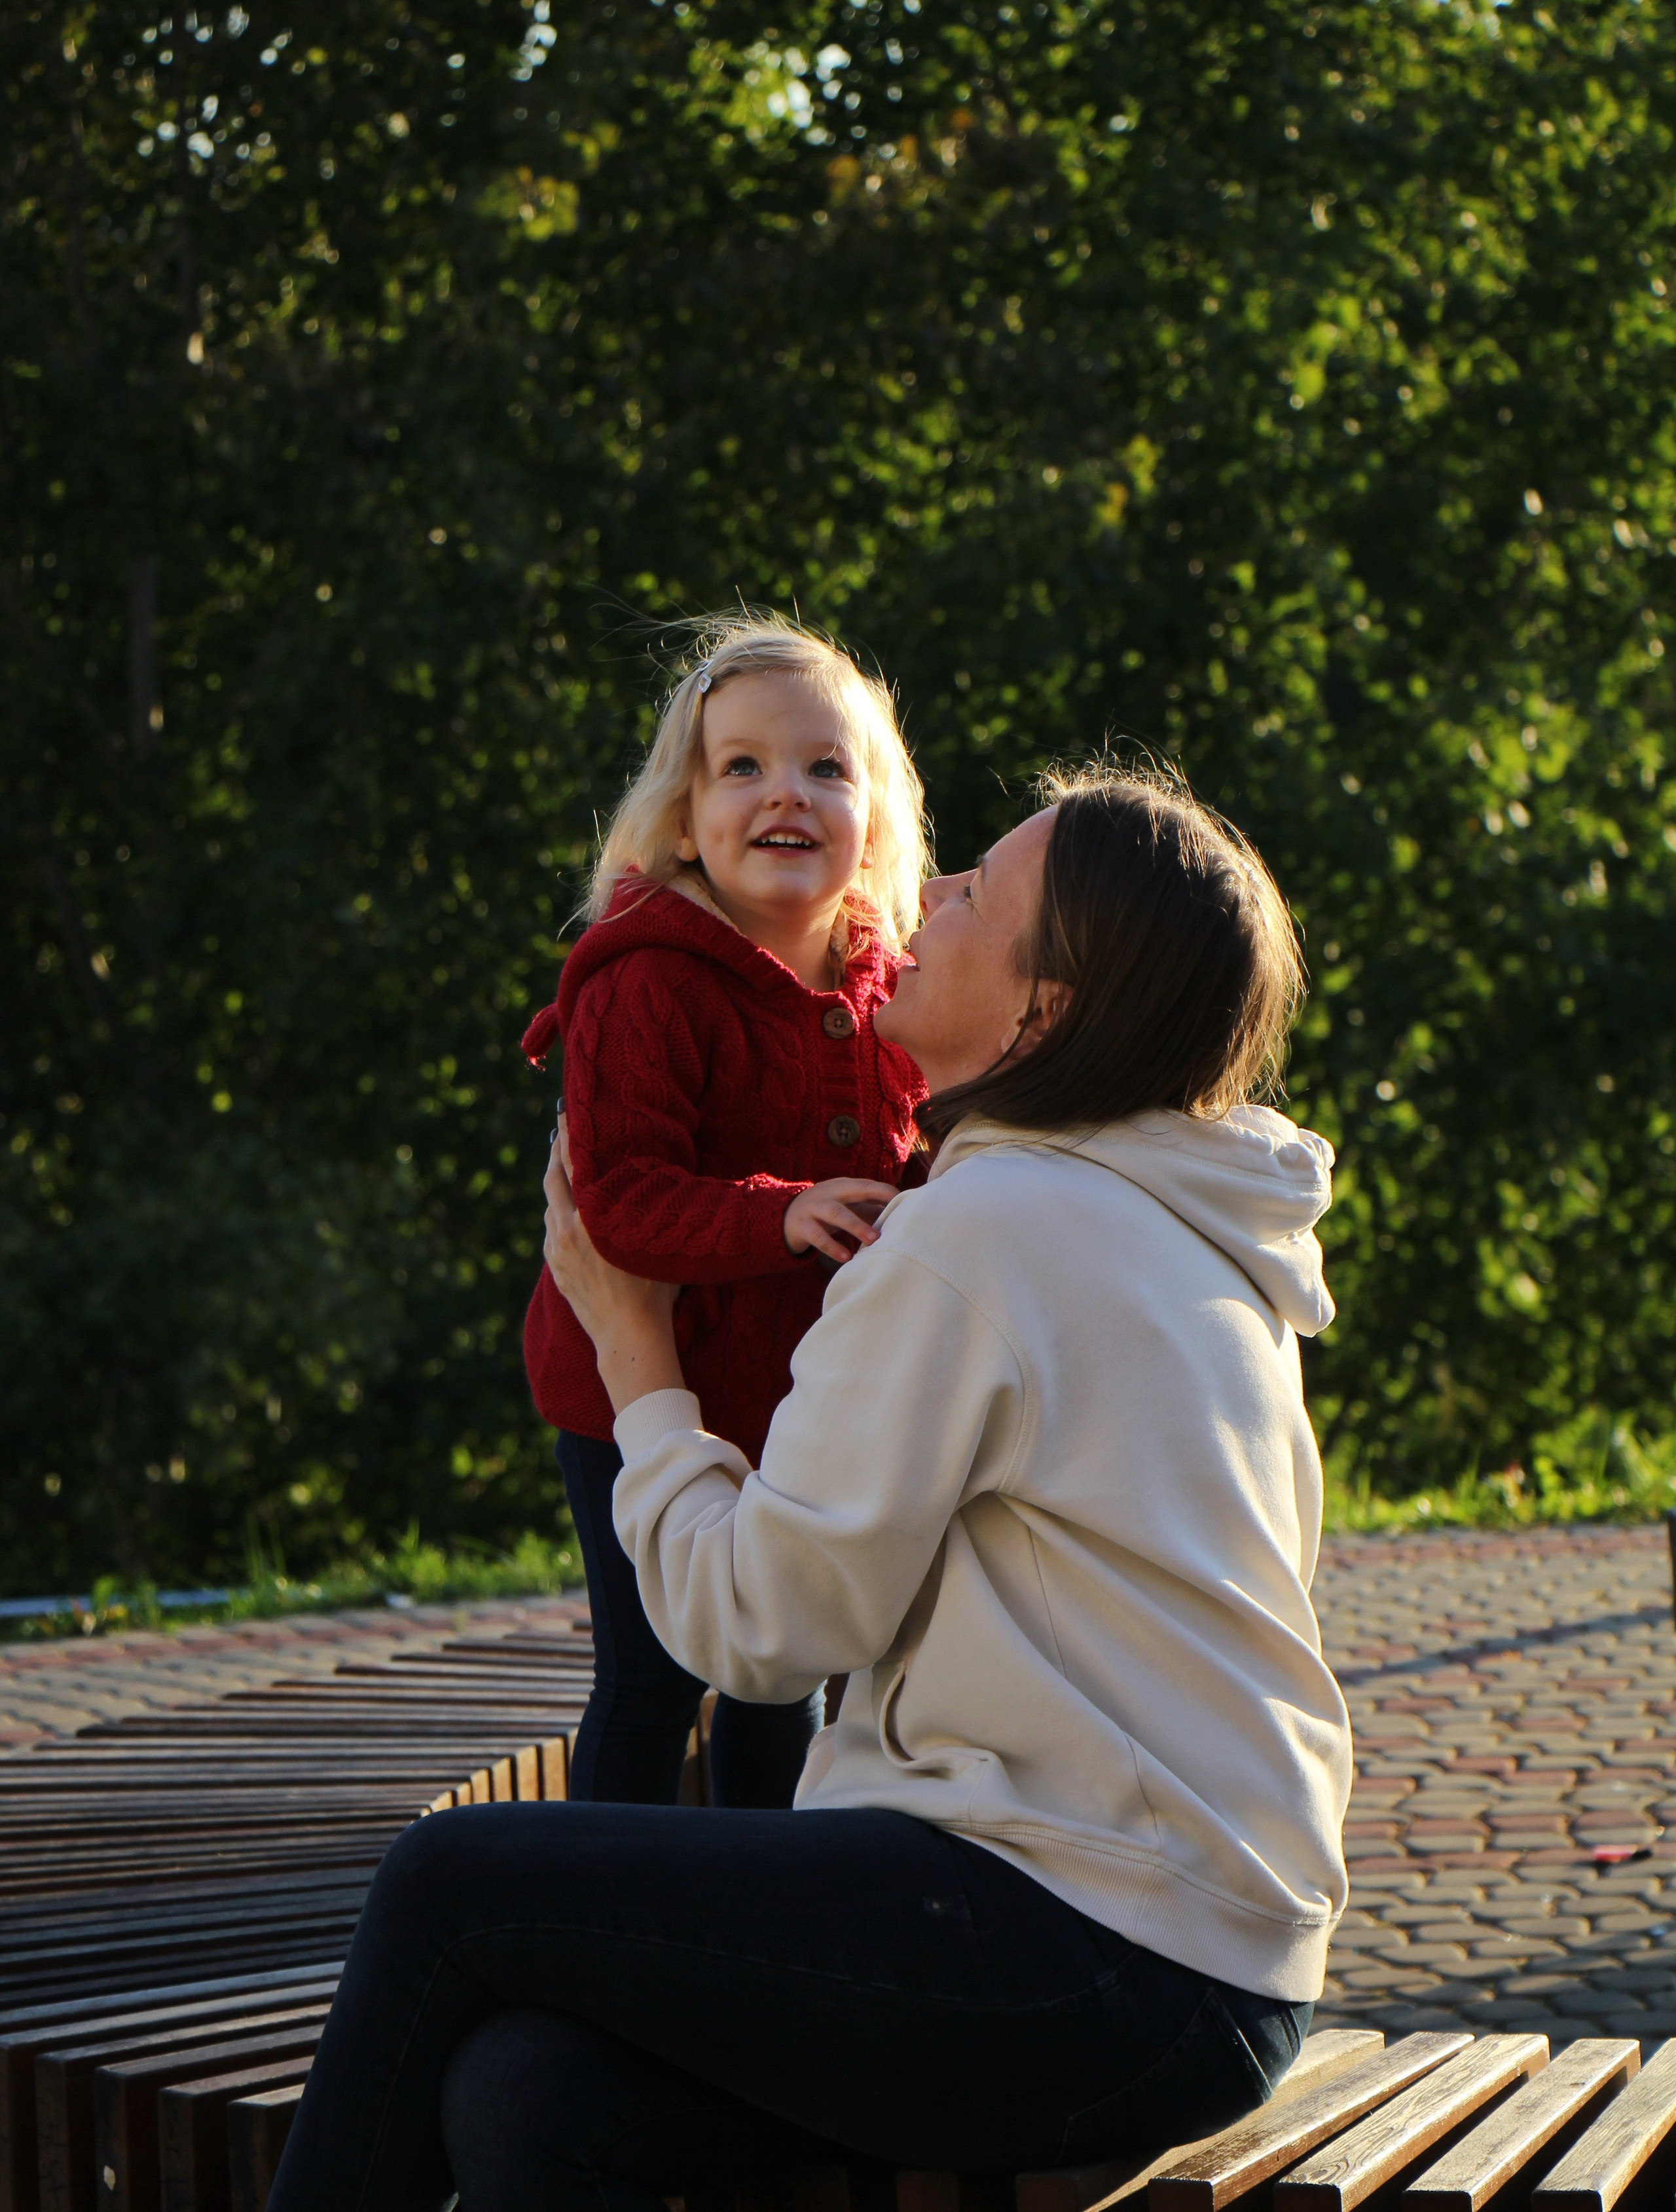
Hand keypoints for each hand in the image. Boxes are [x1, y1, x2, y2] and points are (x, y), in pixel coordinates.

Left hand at [544, 1120, 683, 1409]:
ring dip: (557, 1182)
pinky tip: (568, 1207)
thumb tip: (652, 1177)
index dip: (570, 1135)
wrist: (629, 1336)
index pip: (575, 1165)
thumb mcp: (652, 1239)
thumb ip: (644, 1207)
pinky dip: (558, 1210)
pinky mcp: (555, 1266)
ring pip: (550, 1204)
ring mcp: (556, 1249)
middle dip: (556, 1151)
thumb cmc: (655, 1289)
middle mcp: (567, 1229)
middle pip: (553, 1178)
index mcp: (592, 1218)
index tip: (567, 1111)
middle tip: (561, 1126)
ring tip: (565, 1164)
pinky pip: (551, 1228)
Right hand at [783, 1178, 898, 1264]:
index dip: (884, 1193)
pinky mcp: (802, 1226)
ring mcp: (813, 1208)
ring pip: (835, 1213)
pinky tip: (846, 1258)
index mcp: (843, 1186)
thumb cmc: (827, 1211)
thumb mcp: (846, 1206)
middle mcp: (829, 1193)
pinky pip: (818, 1236)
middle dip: (872, 1205)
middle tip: (888, 1225)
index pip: (866, 1185)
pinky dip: (833, 1247)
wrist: (786, 1216)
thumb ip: (870, 1208)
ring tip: (871, 1242)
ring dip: (854, 1226)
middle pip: (851, 1195)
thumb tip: (901, 1215)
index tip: (904, 1204)